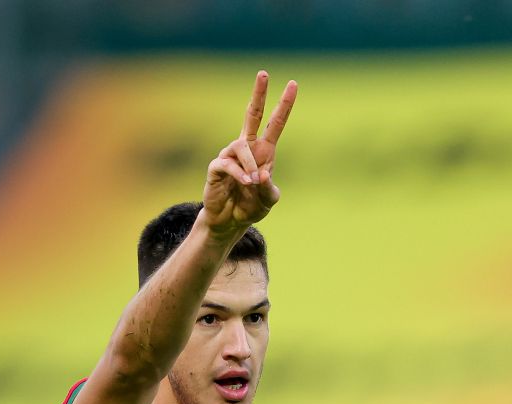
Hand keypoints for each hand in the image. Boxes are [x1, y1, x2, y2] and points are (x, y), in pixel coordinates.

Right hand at [202, 71, 296, 236]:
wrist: (229, 221)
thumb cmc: (250, 207)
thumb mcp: (268, 201)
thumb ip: (268, 189)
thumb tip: (261, 174)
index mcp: (265, 151)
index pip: (275, 123)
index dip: (284, 104)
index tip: (293, 84)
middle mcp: (248, 148)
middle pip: (253, 114)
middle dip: (259, 94)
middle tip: (264, 73)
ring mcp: (231, 156)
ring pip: (241, 146)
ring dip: (249, 165)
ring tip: (252, 183)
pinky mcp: (217, 167)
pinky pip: (228, 164)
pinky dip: (239, 174)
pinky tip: (244, 183)